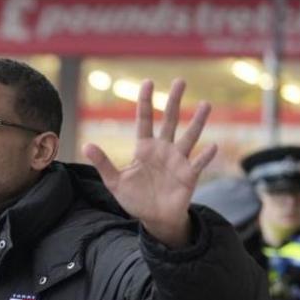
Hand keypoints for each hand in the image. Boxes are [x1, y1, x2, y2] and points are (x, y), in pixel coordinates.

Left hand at [84, 79, 217, 248]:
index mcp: (144, 149)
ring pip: (189, 136)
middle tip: (180, 81)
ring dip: (197, 122)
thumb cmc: (134, 198)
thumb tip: (86, 145)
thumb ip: (103, 163)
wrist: (154, 219)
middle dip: (174, 101)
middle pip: (169, 121)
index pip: (144, 120)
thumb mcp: (114, 182)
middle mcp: (163, 150)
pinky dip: (205, 155)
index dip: (145, 102)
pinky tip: (212, 146)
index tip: (148, 83)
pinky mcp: (189, 175)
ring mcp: (178, 161)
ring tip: (205, 104)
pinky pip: (199, 163)